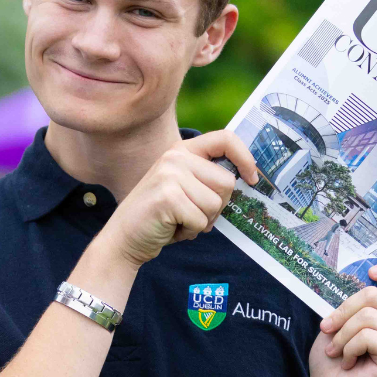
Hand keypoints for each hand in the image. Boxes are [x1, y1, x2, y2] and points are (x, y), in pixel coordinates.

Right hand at [96, 131, 259, 266]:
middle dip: (216, 206)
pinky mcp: (168, 197)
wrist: (123, 238)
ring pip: (215, 203)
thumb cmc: (160, 216)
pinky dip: (190, 232)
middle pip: (227, 182)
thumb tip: (249, 176)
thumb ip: (207, 177)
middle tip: (192, 213)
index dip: (245, 158)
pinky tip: (171, 228)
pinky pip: (201, 220)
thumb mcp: (183, 187)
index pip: (225, 139)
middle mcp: (175, 157)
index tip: (253, 178)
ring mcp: (170, 175)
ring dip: (202, 221)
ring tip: (179, 220)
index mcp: (181, 150)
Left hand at [309, 261, 376, 376]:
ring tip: (338, 352)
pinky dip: (349, 348)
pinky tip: (349, 363)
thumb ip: (349, 302)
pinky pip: (368, 336)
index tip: (371, 271)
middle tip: (329, 332)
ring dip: (342, 335)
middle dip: (342, 312)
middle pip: (373, 294)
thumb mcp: (335, 323)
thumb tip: (357, 277)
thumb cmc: (332, 361)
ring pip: (367, 317)